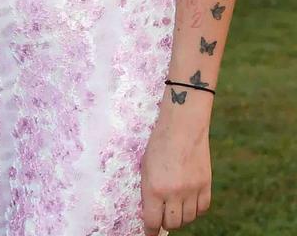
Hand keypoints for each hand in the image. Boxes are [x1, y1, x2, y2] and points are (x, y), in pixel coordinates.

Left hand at [140, 116, 210, 233]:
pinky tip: (190, 201)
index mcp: (153, 188)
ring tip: (176, 205)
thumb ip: (149, 191)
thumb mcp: (146, 167)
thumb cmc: (159, 144)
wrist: (182, 126)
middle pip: (172, 224)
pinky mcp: (206, 185)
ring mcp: (191, 190)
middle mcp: (172, 193)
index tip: (150, 232)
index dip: (150, 230)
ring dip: (181, 216)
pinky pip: (202, 209)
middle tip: (164, 214)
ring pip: (188, 219)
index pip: (152, 222)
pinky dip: (196, 209)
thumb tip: (153, 212)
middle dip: (166, 221)